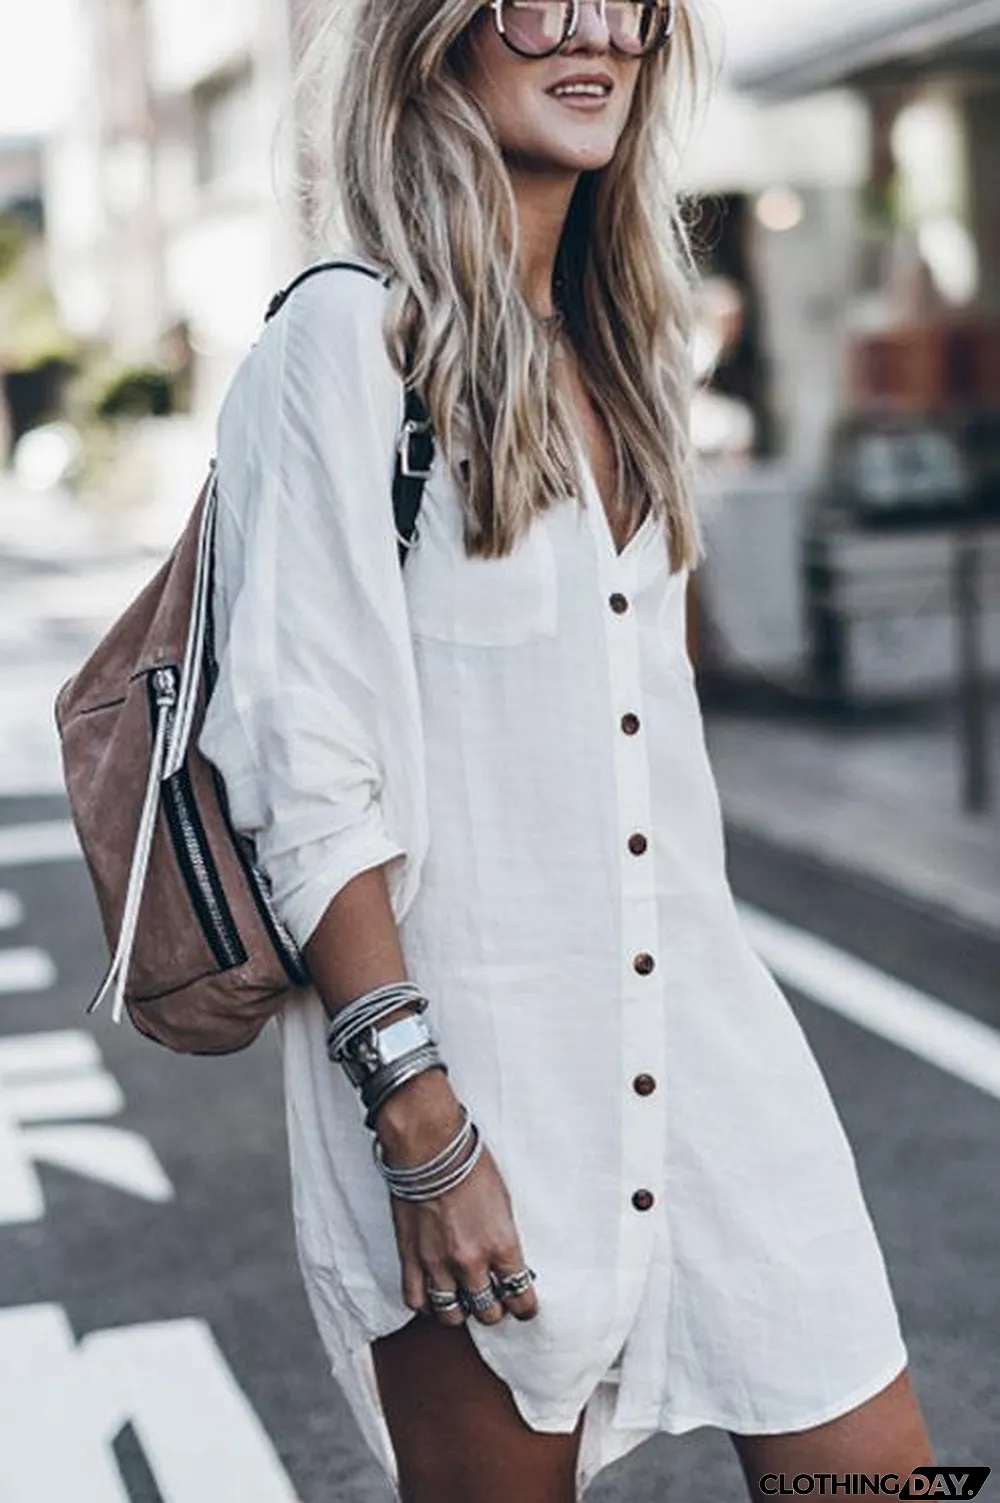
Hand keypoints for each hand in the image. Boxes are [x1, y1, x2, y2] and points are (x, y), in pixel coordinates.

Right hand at [375, 1072, 538, 1328]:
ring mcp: (438, 1264)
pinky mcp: (410, 1258)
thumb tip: (508, 1262)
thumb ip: (505, 1239)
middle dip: (494, 1310)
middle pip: (488, 1313)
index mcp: (502, 1245)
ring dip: (461, 1312)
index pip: (521, 1298)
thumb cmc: (469, 1163)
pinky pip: (417, 1301)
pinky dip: (427, 1306)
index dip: (525, 1307)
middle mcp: (471, 1262)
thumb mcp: (504, 1201)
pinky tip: (434, 1296)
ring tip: (464, 1301)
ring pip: (452, 1315)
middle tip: (493, 1299)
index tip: (524, 1306)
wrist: (429, 1146)